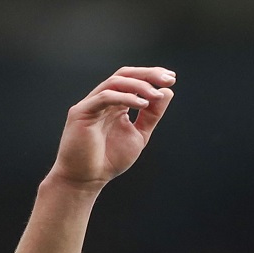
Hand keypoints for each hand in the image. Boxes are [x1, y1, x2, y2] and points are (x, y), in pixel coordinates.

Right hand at [51, 66, 175, 189]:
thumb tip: (167, 92)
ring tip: (156, 94)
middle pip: (124, 74)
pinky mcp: (81, 112)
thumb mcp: (139, 134)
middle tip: (169, 79)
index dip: (152, 75)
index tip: (172, 79)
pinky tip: (143, 103)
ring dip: (139, 85)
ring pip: (115, 82)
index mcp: (116, 104)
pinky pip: (105, 97)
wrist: (88, 178)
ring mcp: (91, 104)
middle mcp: (103, 100)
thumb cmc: (110, 159)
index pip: (133, 80)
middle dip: (148, 74)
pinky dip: (125, 97)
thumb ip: (152, 115)